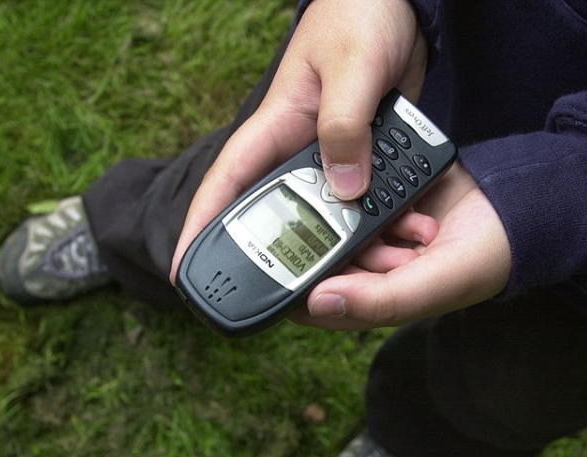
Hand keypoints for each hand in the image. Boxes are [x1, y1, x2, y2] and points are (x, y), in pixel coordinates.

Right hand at [170, 0, 426, 282]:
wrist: (403, 3)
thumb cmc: (361, 15)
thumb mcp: (352, 69)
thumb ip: (345, 127)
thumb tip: (345, 189)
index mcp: (279, 124)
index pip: (230, 182)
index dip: (202, 228)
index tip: (182, 273)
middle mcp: (301, 147)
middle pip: (282, 214)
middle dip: (286, 256)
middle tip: (294, 298)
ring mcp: (334, 154)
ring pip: (330, 214)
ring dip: (348, 243)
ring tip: (368, 275)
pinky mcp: (366, 156)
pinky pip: (368, 201)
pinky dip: (381, 221)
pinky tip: (397, 242)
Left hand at [291, 165, 511, 329]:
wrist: (521, 202)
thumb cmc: (487, 257)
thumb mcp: (435, 284)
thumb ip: (380, 300)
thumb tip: (317, 301)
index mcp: (380, 298)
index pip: (316, 301)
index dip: (300, 287)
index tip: (297, 264)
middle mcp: (373, 267)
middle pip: (326, 255)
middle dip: (350, 246)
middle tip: (383, 238)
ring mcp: (379, 231)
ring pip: (342, 219)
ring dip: (371, 218)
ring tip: (414, 223)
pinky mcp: (386, 197)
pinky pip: (362, 190)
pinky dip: (383, 192)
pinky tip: (416, 205)